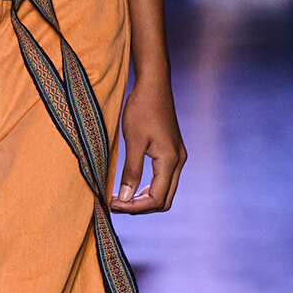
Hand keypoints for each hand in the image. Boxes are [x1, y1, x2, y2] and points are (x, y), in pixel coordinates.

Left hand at [110, 77, 186, 213]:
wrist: (154, 85)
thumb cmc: (142, 109)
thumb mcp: (133, 141)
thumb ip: (131, 171)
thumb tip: (124, 199)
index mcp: (170, 160)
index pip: (156, 198)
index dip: (134, 207)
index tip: (113, 205)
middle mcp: (179, 161)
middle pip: (164, 200)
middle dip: (140, 207)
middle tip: (115, 205)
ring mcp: (178, 157)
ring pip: (165, 191)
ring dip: (144, 199)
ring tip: (121, 198)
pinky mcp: (173, 152)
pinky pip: (164, 179)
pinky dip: (149, 188)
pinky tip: (132, 186)